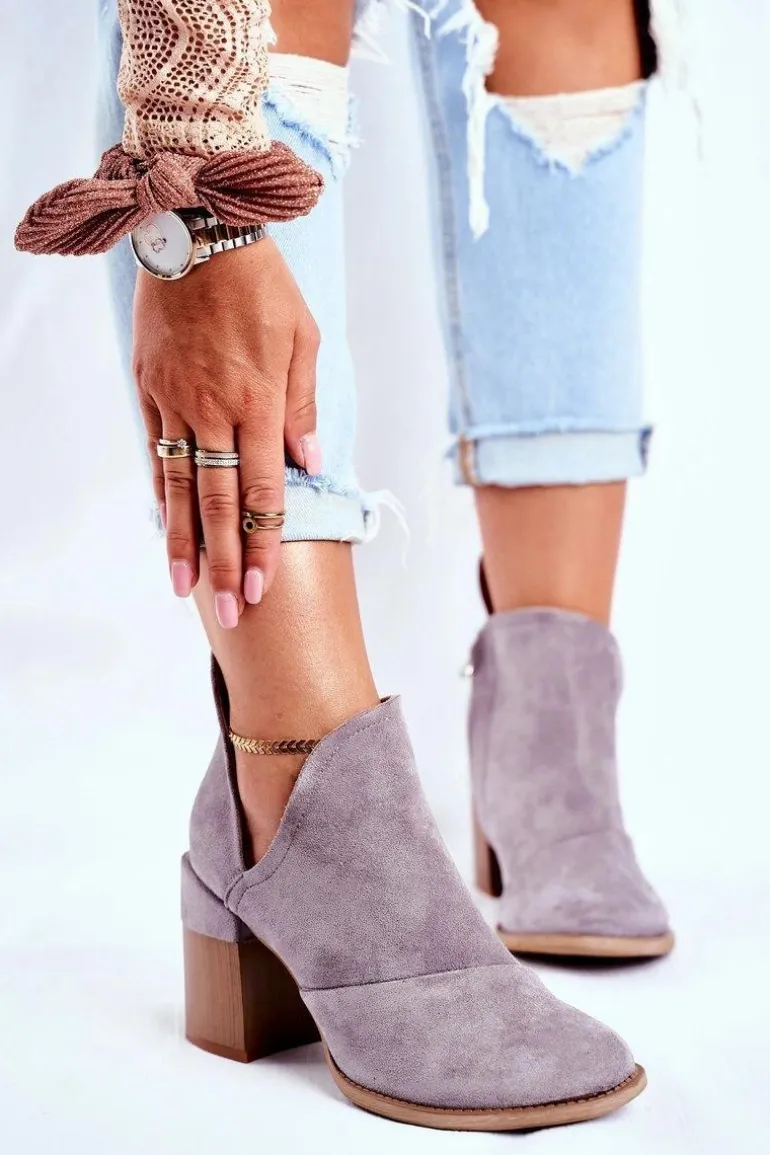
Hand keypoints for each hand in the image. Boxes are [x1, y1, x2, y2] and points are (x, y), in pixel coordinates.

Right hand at [132, 237, 320, 625]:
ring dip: (182, 541)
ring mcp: (175, 400)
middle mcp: (214, 409)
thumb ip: (305, 407)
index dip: (261, 544)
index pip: (262, 492)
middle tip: (227, 613)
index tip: (260, 588)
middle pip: (218, 503)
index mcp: (259, 401)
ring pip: (179, 484)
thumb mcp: (304, 339)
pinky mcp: (149, 386)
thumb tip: (309, 465)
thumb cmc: (264, 284)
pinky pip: (155, 448)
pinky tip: (165, 523)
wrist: (197, 229)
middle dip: (223, 563)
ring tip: (182, 588)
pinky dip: (162, 489)